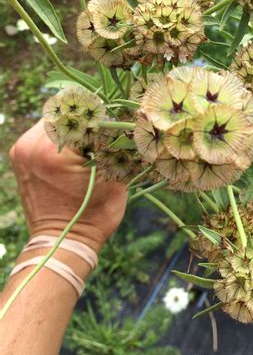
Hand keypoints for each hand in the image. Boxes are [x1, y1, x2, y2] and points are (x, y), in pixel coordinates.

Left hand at [9, 120, 126, 252]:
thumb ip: (118, 144)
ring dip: (74, 125)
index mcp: (51, 150)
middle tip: (106, 128)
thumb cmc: (94, 216)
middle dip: (87, 117)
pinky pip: (44, 132)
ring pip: (53, 119)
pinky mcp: (21, 155)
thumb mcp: (114, 177)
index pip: (81, 113)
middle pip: (64, 111)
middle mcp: (30, 145)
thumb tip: (130, 118)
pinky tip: (77, 148)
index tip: (119, 120)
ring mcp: (21, 149)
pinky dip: (62, 134)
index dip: (104, 114)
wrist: (63, 243)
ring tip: (92, 140)